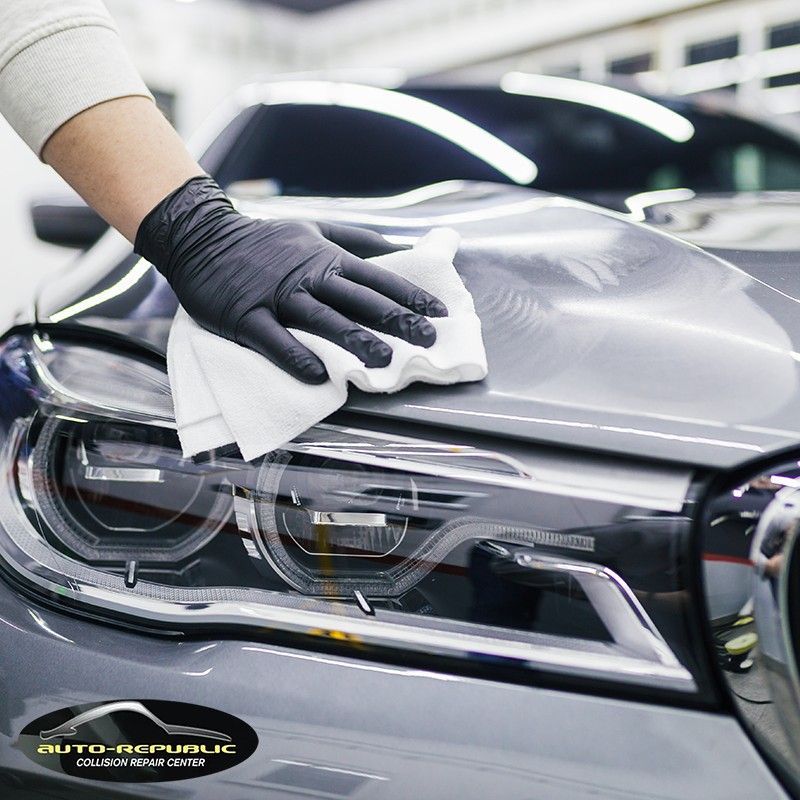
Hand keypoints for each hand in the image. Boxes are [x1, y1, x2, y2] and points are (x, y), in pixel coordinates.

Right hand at [135, 176, 447, 382]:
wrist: (201, 236)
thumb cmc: (264, 240)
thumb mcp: (313, 230)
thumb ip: (355, 241)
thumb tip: (397, 249)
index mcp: (326, 259)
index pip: (377, 278)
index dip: (410, 296)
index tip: (439, 314)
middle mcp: (307, 277)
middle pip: (359, 300)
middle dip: (396, 320)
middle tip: (427, 341)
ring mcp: (276, 297)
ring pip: (322, 320)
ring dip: (355, 341)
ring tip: (384, 362)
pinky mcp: (246, 316)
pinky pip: (274, 340)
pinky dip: (296, 357)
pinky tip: (319, 376)